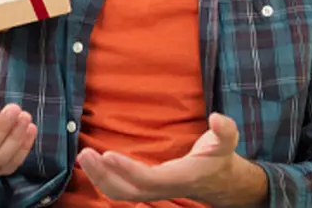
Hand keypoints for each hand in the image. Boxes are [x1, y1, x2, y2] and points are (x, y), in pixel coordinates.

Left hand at [77, 112, 244, 202]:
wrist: (222, 182)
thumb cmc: (220, 158)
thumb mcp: (227, 142)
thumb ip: (225, 130)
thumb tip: (216, 117)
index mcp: (181, 177)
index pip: (150, 179)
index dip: (128, 169)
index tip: (108, 154)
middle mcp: (164, 189)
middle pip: (129, 191)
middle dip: (105, 175)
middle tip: (85, 153)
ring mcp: (154, 192)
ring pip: (122, 194)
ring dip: (100, 178)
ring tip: (84, 156)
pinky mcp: (147, 189)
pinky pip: (121, 191)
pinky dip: (104, 180)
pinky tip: (92, 163)